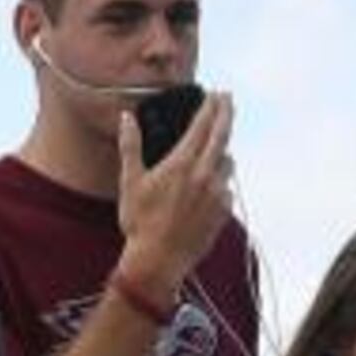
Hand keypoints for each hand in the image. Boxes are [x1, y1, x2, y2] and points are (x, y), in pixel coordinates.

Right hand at [112, 91, 236, 297]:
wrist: (158, 261)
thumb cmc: (140, 223)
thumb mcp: (130, 181)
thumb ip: (130, 146)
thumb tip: (127, 118)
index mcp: (182, 163)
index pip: (203, 125)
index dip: (211, 106)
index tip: (216, 94)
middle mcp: (204, 174)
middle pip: (222, 135)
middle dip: (226, 113)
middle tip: (228, 99)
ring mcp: (217, 193)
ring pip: (227, 162)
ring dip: (221, 153)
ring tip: (213, 151)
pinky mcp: (223, 211)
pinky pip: (226, 189)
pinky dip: (219, 183)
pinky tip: (207, 188)